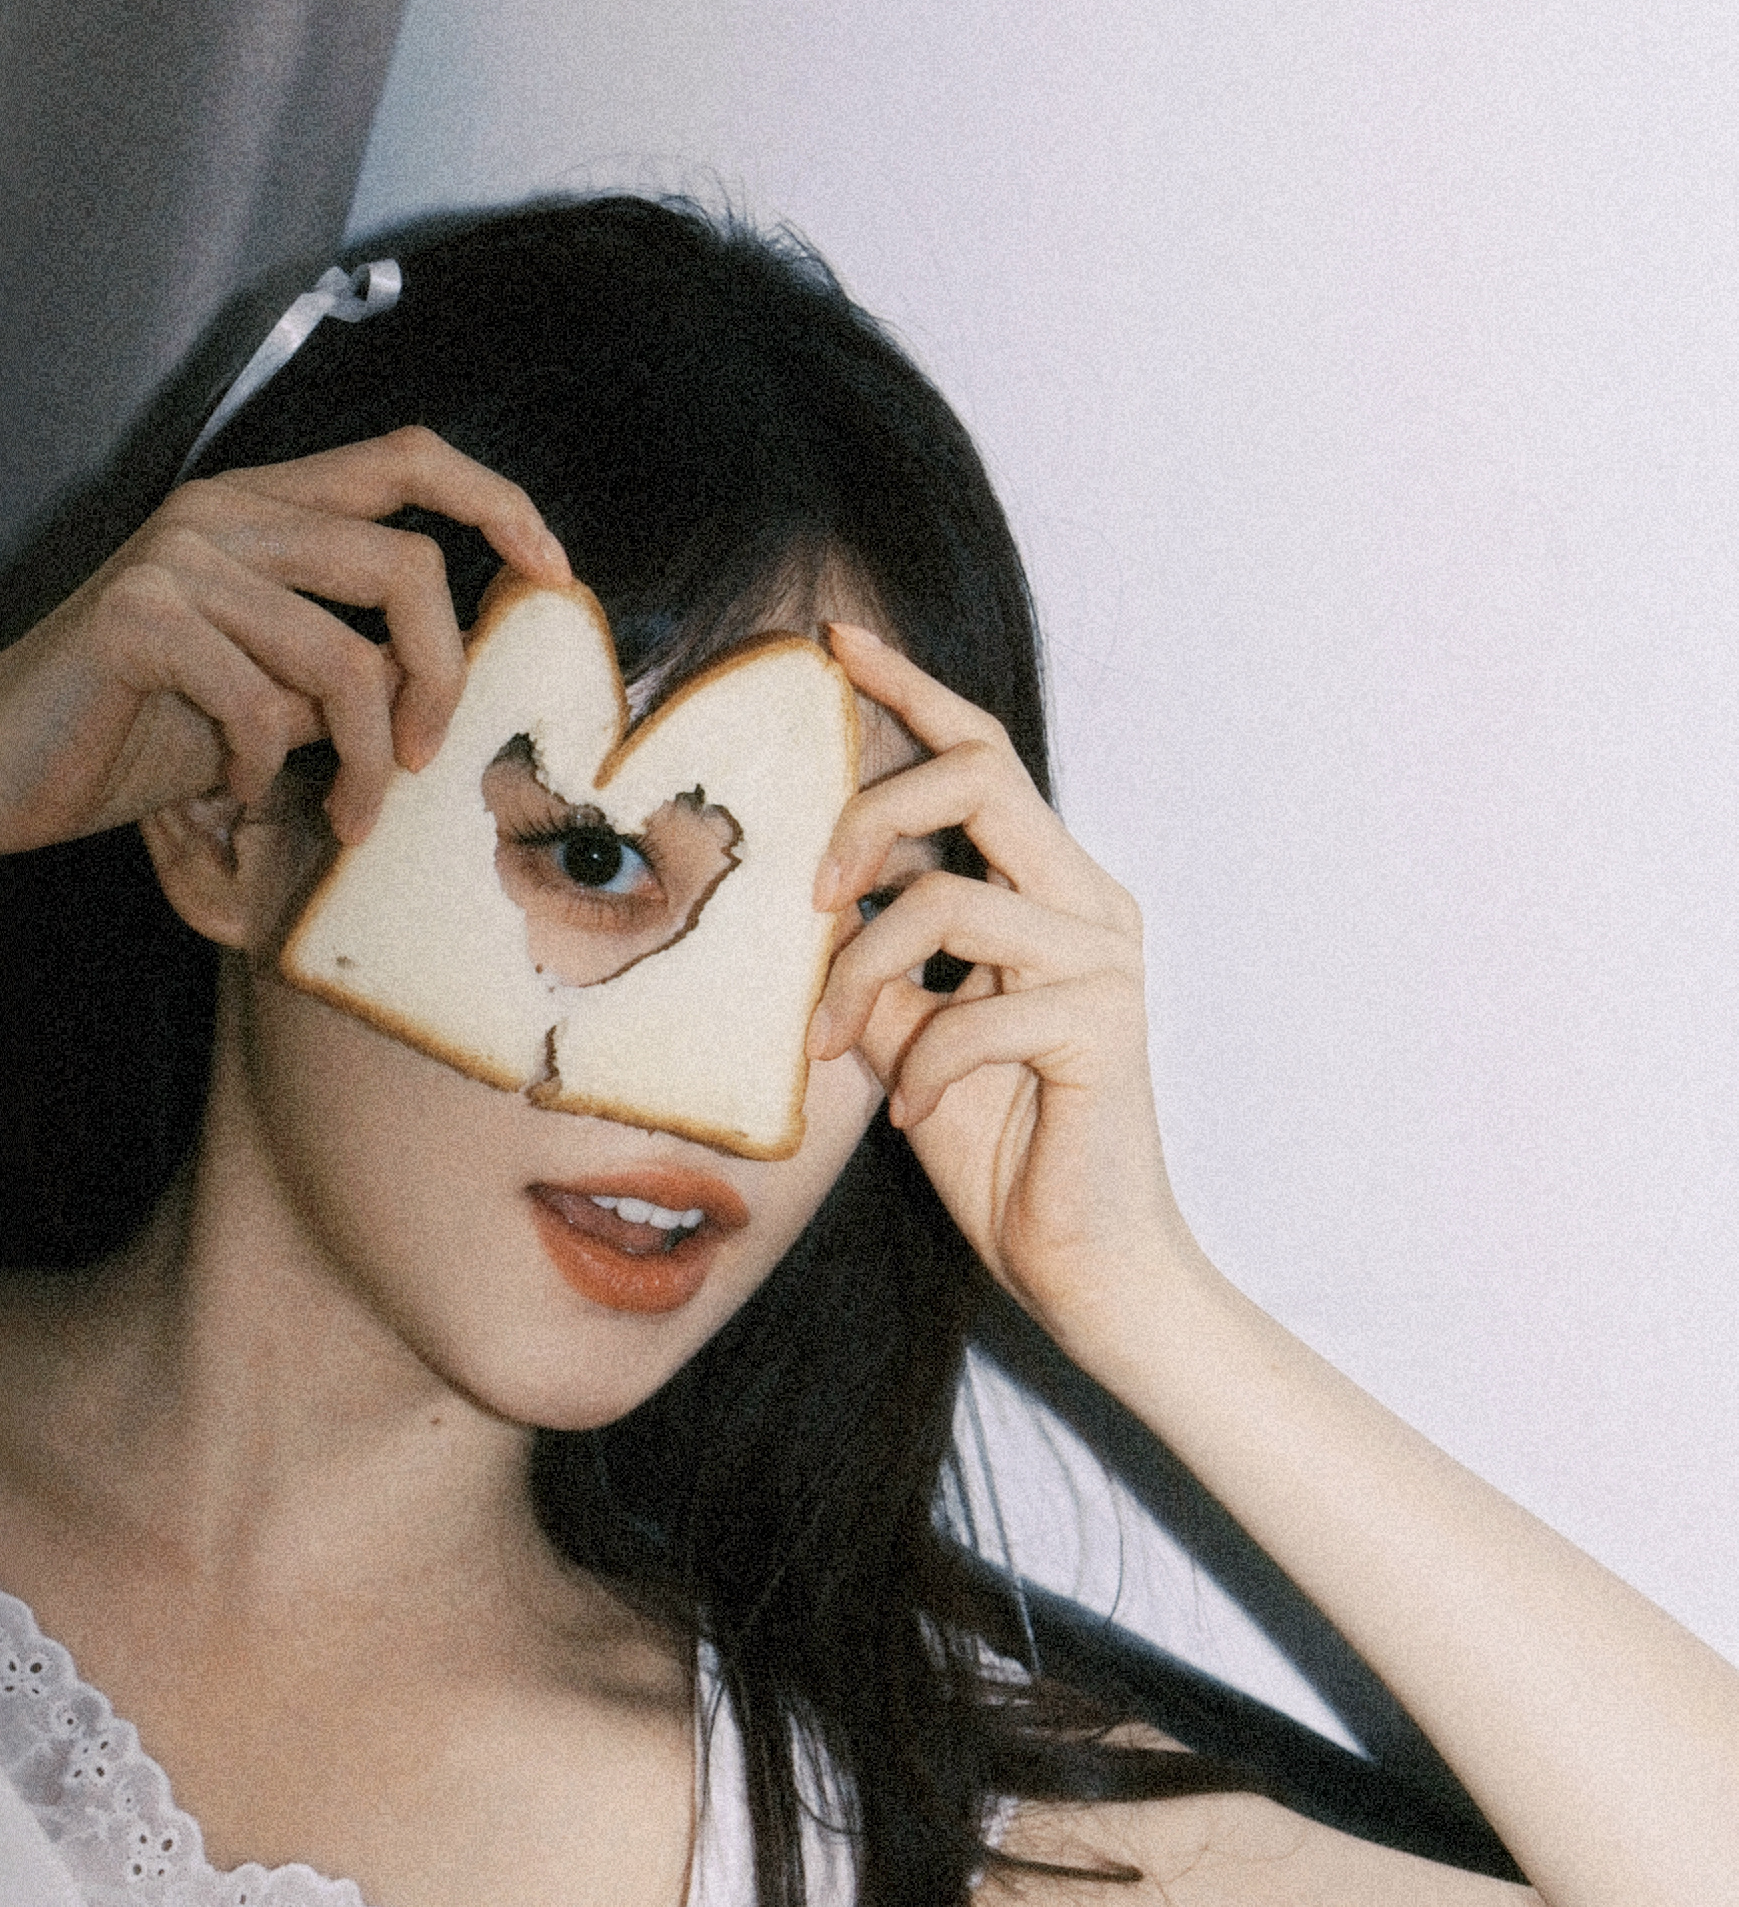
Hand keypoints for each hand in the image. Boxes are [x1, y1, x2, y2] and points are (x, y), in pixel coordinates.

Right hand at [0, 431, 569, 855]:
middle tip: (419, 767)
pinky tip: (235, 795)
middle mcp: (223, 511)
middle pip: (406, 564)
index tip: (554, 574)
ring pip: (344, 658)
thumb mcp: (262, 696)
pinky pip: (260, 707)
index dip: (498, 502)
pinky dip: (263, 772)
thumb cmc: (127, 735)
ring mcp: (179, 558)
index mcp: (259, 507)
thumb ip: (341, 668)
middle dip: (440, 681)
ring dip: (360, 762)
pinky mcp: (139, 621)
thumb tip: (439, 680)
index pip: (409, 457)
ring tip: (339, 817)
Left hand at [806, 625, 1206, 1359]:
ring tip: (824, 1047)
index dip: (908, 691)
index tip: (834, 644)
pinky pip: (974, 1011)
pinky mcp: (1104, 1022)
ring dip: (860, 973)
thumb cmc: (1002, 1147)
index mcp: (1045, 887)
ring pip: (952, 899)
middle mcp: (1086, 900)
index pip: (978, 756)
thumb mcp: (909, 1040)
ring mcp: (1103, 956)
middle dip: (873, 809)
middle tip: (810, 889)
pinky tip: (914, 1115)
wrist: (1085, 1262)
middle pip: (979, 774)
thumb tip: (803, 915)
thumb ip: (872, 965)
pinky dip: (922, 1067)